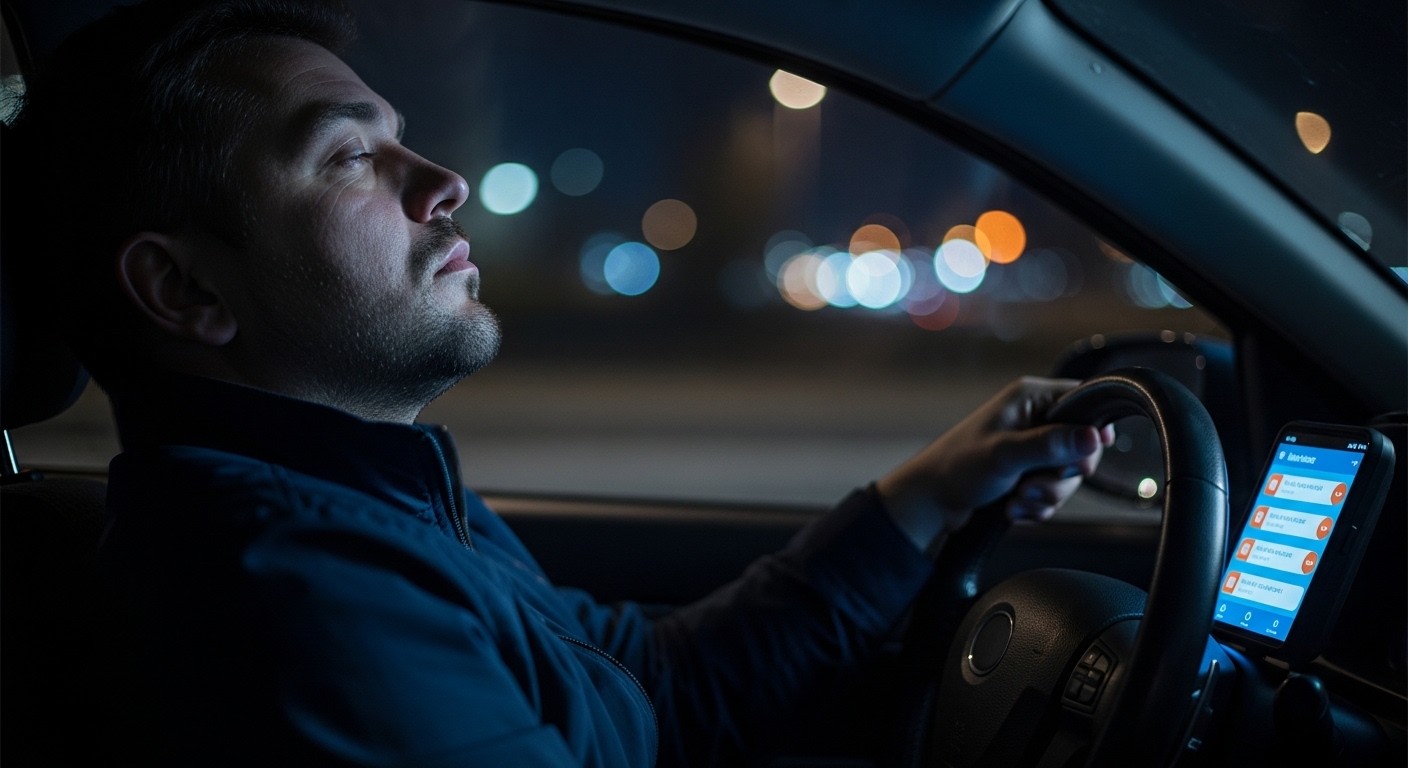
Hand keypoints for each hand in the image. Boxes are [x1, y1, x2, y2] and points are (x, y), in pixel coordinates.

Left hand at [877, 376, 1114, 553]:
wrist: (931, 501)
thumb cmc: (957, 467)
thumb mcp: (1004, 455)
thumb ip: (1048, 445)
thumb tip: (1092, 437)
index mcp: (1030, 398)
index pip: (1083, 400)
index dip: (1094, 428)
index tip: (1087, 455)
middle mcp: (1034, 418)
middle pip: (1081, 446)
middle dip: (1060, 476)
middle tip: (1034, 485)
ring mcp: (1032, 447)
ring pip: (1067, 476)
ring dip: (1045, 495)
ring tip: (1016, 498)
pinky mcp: (1028, 472)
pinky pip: (1053, 492)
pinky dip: (1037, 505)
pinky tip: (1013, 507)